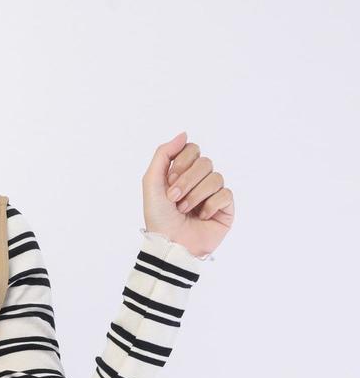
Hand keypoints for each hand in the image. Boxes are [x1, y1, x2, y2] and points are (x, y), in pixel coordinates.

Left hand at [141, 131, 234, 257]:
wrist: (170, 244)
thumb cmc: (158, 216)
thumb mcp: (151, 182)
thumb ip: (163, 154)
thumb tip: (184, 134)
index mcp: (182, 172)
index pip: (193, 149)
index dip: (182, 162)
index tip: (169, 180)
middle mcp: (199, 180)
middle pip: (205, 162)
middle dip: (186, 180)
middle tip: (174, 198)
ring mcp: (214, 193)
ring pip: (216, 177)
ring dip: (195, 195)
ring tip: (184, 210)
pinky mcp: (226, 208)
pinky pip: (225, 194)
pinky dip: (210, 205)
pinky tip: (202, 216)